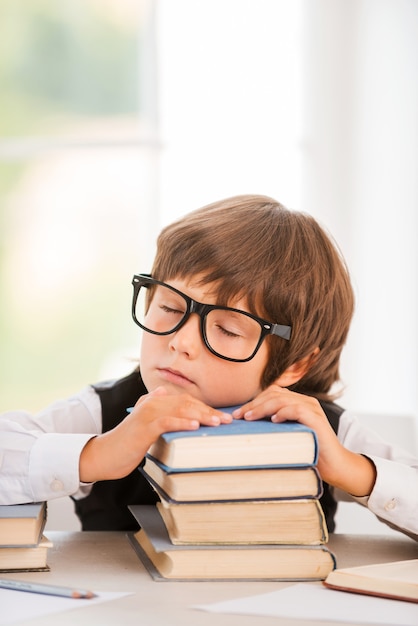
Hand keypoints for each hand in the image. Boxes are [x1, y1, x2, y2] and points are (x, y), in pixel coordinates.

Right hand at [79, 387, 230, 482]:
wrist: (103, 456)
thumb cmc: (126, 445)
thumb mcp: (144, 426)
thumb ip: (156, 412)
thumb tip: (163, 392)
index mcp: (153, 402)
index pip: (185, 401)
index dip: (205, 407)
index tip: (222, 416)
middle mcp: (151, 403)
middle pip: (186, 403)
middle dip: (208, 410)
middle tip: (226, 420)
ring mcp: (147, 413)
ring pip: (179, 409)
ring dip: (202, 414)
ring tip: (217, 422)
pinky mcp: (143, 426)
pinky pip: (166, 421)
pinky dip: (182, 422)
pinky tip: (195, 425)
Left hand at [232, 383, 375, 496]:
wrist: (335, 466)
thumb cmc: (308, 452)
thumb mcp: (287, 436)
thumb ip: (274, 427)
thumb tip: (247, 427)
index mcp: (298, 403)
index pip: (272, 393)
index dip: (253, 401)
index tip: (237, 414)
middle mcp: (306, 402)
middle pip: (274, 394)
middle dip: (253, 404)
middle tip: (238, 416)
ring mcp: (312, 409)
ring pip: (282, 400)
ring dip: (262, 407)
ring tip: (249, 418)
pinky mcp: (317, 420)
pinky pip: (297, 410)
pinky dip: (283, 412)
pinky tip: (273, 420)